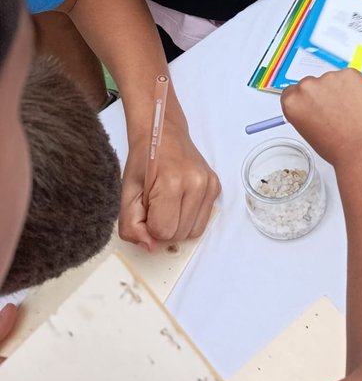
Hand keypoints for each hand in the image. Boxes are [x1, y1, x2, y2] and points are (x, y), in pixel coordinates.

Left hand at [120, 115, 219, 248]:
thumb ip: (131, 223)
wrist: (164, 133)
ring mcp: (209, 185)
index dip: (148, 227)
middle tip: (155, 206)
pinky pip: (203, 221)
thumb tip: (150, 247)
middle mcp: (196, 184)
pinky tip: (180, 202)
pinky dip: (189, 218)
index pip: (162, 231)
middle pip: (179, 235)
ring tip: (167, 205)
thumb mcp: (127, 192)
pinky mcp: (216, 186)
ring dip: (177, 226)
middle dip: (163, 228)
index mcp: (171, 183)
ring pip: (193, 233)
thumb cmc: (143, 160)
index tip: (145, 209)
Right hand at [281, 70, 361, 168]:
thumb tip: (315, 107)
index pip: (292, 91)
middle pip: (313, 84)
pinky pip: (351, 78)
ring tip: (351, 113)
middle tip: (337, 111)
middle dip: (323, 94)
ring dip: (341, 91)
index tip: (314, 104)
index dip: (306, 99)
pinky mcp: (349, 74)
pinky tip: (359, 105)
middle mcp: (307, 87)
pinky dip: (356, 88)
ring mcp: (328, 78)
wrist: (361, 148)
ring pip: (334, 81)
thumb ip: (307, 114)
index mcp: (292, 102)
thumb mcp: (309, 133)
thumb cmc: (337, 148)